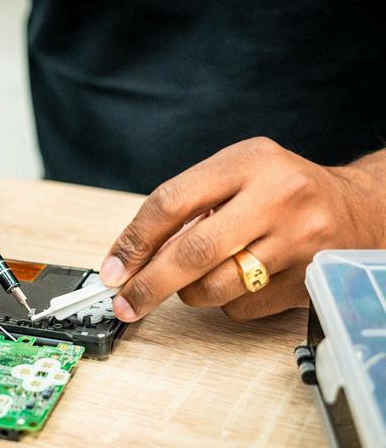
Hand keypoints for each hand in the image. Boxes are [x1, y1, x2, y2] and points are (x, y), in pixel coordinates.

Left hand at [100, 137, 380, 320]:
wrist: (356, 209)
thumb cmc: (279, 189)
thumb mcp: (236, 174)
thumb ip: (188, 205)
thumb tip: (131, 257)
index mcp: (248, 162)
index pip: (172, 202)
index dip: (134, 241)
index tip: (113, 269)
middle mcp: (277, 198)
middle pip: (193, 252)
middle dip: (149, 284)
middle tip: (125, 303)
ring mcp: (297, 242)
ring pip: (215, 287)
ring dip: (189, 292)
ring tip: (196, 277)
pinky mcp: (306, 280)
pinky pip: (241, 306)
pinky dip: (225, 300)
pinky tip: (241, 278)